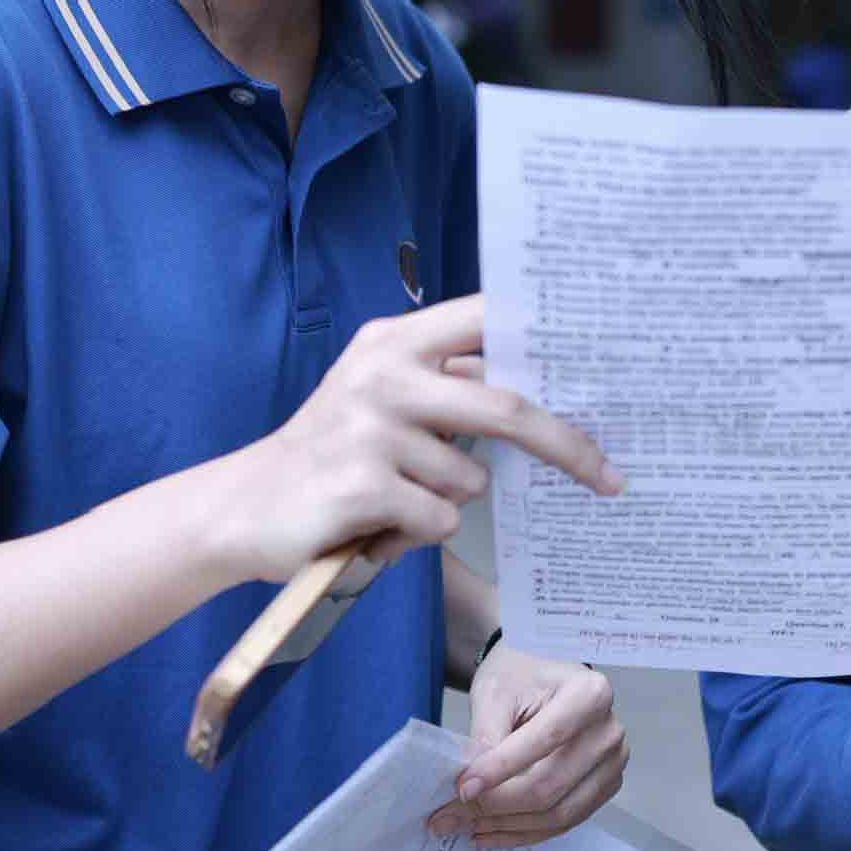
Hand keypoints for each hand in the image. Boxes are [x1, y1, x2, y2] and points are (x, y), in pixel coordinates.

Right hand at [213, 294, 621, 583]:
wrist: (240, 508)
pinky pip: (439, 517)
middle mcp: (383, 374)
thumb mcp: (385, 396)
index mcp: (394, 341)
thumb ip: (449, 384)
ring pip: (470, 478)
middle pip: (507, 408)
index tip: (603, 357)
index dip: (547, 336)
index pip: (487, 319)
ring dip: (448, 500)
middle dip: (566, 447)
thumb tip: (544, 390)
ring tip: (397, 499)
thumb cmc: (333, 453)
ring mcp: (370, 429)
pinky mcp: (361, 485)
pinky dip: (420, 532)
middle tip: (609, 477)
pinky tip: (376, 523)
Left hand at [428, 652, 628, 848]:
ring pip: (558, 814)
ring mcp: (611, 763)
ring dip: (506, 826)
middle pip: (551, 786)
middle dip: (495, 806)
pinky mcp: (604, 787)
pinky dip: (524, 832)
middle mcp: (608, 731)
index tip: (461, 788)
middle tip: (449, 816)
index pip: (544, 741)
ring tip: (464, 825)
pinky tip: (490, 830)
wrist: (542, 676)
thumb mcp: (495, 692)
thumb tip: (469, 791)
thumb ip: (485, 738)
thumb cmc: (520, 676)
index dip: (500, 770)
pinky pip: (564, 823)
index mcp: (589, 695)